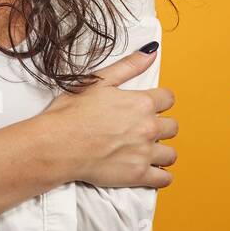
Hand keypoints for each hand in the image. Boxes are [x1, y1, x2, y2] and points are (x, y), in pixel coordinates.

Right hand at [41, 46, 176, 188]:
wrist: (56, 145)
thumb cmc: (71, 113)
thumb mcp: (97, 81)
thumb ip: (128, 66)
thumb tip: (151, 51)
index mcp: (141, 103)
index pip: (169, 99)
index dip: (159, 101)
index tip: (150, 106)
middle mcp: (148, 127)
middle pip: (172, 126)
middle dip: (161, 126)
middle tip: (142, 129)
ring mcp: (145, 153)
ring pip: (171, 153)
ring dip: (162, 151)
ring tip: (145, 150)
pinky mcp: (138, 176)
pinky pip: (164, 179)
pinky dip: (160, 176)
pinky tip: (150, 170)